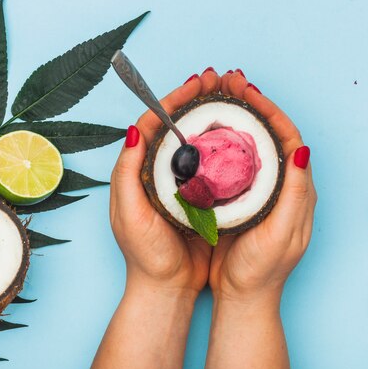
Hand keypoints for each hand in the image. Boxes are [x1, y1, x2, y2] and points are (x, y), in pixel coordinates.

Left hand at [88, 70, 221, 368]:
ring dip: (212, 115)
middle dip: (197, 99)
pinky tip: (239, 133)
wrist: (165, 287)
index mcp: (137, 170)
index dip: (175, 100)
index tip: (196, 84)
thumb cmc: (145, 255)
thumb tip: (134, 129)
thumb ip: (128, 173)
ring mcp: (180, 182)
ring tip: (232, 96)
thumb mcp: (130, 215)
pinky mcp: (199, 195)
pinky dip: (223, 142)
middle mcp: (157, 171)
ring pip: (196, 138)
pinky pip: (211, 160)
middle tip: (219, 80)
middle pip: (177, 124)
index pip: (154, 123)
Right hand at [210, 70, 316, 301]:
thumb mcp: (282, 234)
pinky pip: (237, 159)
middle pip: (270, 133)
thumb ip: (295, 194)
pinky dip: (224, 139)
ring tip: (218, 96)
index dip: (269, 109)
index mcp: (298, 190)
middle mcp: (284, 185)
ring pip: (253, 143)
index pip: (288, 137)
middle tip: (229, 83)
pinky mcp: (244, 198)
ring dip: (237, 117)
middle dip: (251, 104)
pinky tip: (207, 131)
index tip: (247, 90)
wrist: (245, 298)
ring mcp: (263, 190)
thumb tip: (303, 150)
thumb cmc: (262, 271)